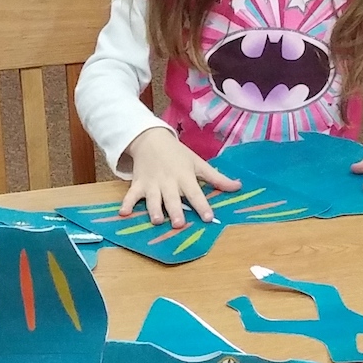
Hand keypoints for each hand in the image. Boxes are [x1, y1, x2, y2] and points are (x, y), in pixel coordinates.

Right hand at [121, 127, 240, 227]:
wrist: (150, 138)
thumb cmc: (177, 153)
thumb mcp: (197, 162)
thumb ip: (216, 178)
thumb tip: (238, 187)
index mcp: (184, 176)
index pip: (195, 192)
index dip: (202, 205)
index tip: (208, 217)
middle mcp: (168, 181)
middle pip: (172, 198)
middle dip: (175, 211)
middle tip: (178, 224)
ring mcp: (152, 183)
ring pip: (153, 199)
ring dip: (154, 209)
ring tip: (156, 221)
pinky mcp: (138, 184)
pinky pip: (131, 195)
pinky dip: (127, 203)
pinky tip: (124, 213)